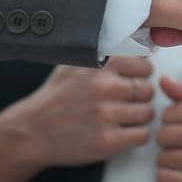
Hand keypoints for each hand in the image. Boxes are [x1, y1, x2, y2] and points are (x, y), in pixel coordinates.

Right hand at [0, 56, 154, 170]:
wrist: (33, 131)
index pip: (145, 65)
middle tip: (125, 101)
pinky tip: (121, 131)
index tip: (131, 80)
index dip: (140, 74)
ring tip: (122, 116)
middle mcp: (104, 87)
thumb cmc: (58, 95)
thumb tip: (143, 40)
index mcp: (99, 64)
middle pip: (148, 89)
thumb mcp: (75, 62)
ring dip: (139, 116)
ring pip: (148, 113)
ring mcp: (105, 115)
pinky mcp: (107, 141)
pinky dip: (136, 134)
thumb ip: (106, 52)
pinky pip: (142, 135)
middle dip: (140, 96)